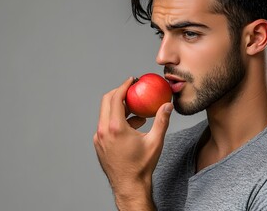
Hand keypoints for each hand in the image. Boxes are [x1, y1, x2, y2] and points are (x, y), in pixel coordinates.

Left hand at [93, 77, 172, 209]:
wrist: (129, 186)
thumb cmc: (142, 166)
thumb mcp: (155, 141)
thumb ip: (162, 121)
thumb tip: (168, 105)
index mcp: (115, 127)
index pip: (116, 97)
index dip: (124, 86)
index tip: (132, 81)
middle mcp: (103, 131)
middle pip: (107, 101)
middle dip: (119, 93)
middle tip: (132, 91)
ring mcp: (98, 138)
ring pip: (105, 114)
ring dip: (119, 108)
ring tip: (137, 113)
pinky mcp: (98, 144)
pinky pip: (105, 125)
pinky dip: (116, 120)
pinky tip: (131, 127)